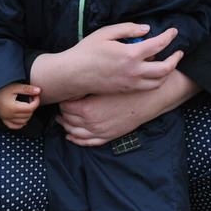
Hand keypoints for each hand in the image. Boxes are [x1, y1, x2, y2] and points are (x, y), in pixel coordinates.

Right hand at [0, 82, 40, 129]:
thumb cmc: (1, 88)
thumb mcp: (15, 87)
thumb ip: (27, 89)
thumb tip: (39, 90)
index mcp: (13, 107)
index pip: (30, 108)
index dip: (36, 101)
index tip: (36, 95)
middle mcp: (10, 115)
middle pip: (28, 115)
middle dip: (32, 106)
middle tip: (31, 98)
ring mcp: (6, 118)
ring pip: (23, 121)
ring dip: (28, 114)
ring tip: (26, 104)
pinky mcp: (3, 119)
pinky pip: (14, 126)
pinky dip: (20, 123)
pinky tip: (22, 117)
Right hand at [31, 23, 182, 102]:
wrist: (73, 75)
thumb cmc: (87, 51)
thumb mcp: (105, 33)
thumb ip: (128, 29)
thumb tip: (146, 29)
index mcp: (130, 54)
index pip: (158, 44)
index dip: (169, 37)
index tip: (174, 31)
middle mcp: (134, 71)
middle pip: (165, 68)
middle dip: (176, 59)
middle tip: (179, 51)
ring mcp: (131, 83)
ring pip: (158, 82)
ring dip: (167, 72)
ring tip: (169, 63)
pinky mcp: (126, 90)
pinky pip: (147, 87)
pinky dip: (155, 80)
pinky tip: (153, 72)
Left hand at [56, 69, 198, 145]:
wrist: (150, 97)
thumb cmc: (127, 83)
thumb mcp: (105, 76)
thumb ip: (90, 71)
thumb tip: (74, 68)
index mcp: (88, 107)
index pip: (65, 106)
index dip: (62, 99)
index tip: (62, 92)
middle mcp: (91, 123)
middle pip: (67, 119)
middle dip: (61, 112)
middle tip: (60, 103)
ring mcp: (99, 131)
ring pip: (73, 132)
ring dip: (66, 125)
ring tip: (61, 118)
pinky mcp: (108, 136)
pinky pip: (86, 142)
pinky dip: (76, 139)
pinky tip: (70, 134)